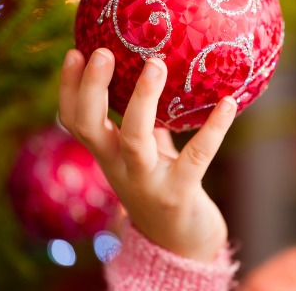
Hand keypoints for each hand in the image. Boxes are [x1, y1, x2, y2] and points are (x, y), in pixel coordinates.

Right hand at [58, 48, 236, 261]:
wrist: (179, 243)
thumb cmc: (163, 187)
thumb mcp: (148, 154)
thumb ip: (147, 124)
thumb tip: (156, 75)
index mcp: (108, 156)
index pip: (75, 121)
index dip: (68, 89)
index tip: (73, 52)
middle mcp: (120, 168)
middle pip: (91, 127)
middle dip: (91, 89)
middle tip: (103, 52)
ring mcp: (147, 182)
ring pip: (135, 139)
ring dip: (143, 100)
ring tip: (155, 64)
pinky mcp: (179, 193)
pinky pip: (196, 155)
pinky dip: (213, 128)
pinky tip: (227, 103)